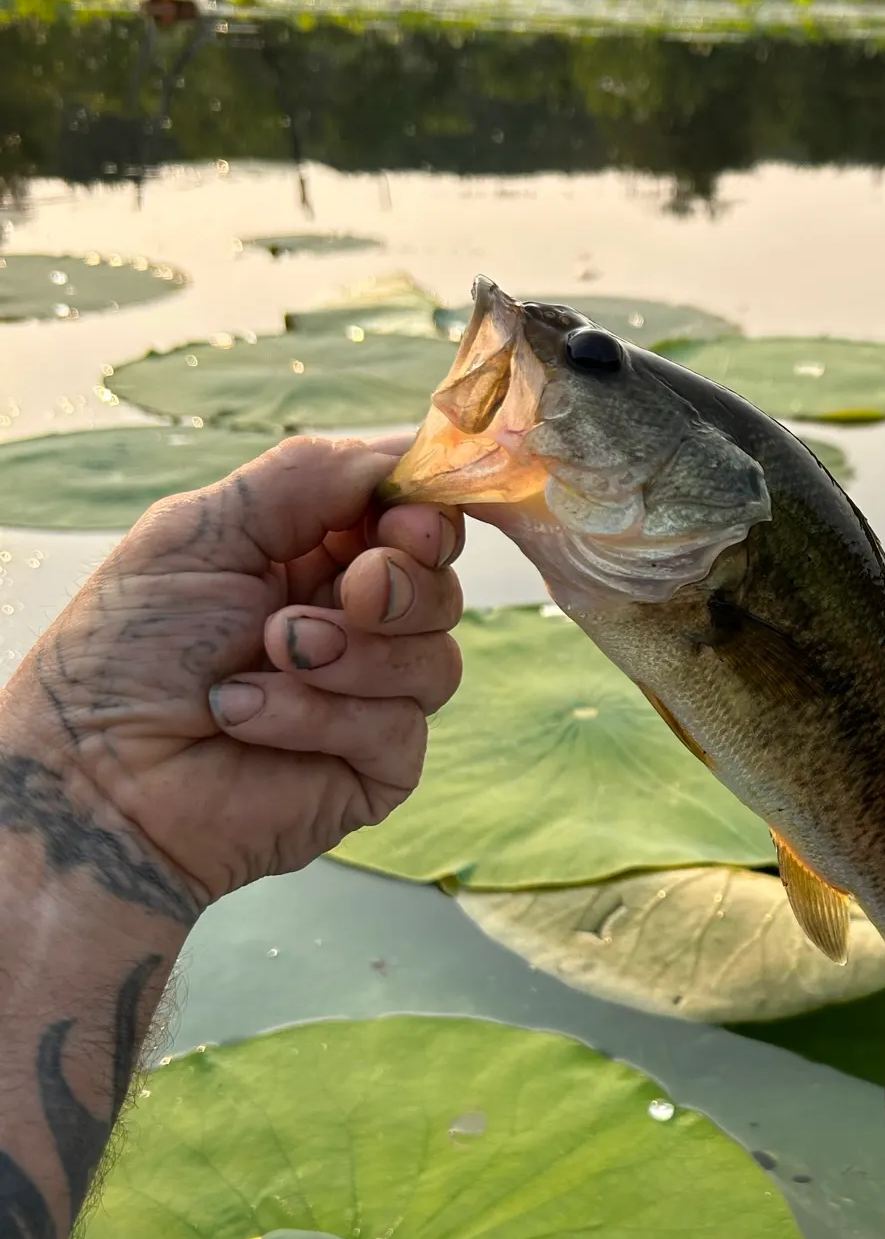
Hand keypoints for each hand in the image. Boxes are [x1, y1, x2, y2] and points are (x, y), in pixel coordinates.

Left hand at [0, 435, 463, 915]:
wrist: (89, 781)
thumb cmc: (123, 655)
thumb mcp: (201, 530)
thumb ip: (307, 476)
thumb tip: (404, 456)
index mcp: (318, 555)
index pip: (414, 517)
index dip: (424, 514)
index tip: (401, 522)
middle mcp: (354, 622)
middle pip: (442, 583)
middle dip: (397, 583)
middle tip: (345, 594)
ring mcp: (372, 696)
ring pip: (438, 657)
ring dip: (348, 655)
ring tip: (268, 659)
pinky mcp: (377, 766)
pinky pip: (401, 727)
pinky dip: (322, 716)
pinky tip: (250, 718)